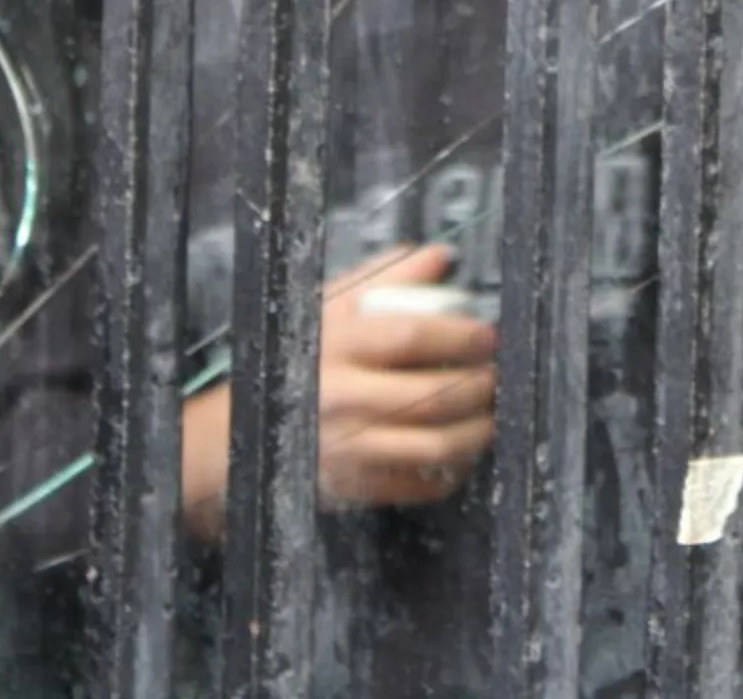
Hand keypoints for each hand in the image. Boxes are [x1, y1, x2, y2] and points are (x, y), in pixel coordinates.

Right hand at [176, 245, 497, 530]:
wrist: (241, 430)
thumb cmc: (297, 360)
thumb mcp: (330, 308)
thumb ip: (386, 278)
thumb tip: (440, 256)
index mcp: (336, 345)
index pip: (411, 336)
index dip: (461, 335)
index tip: (489, 335)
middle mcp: (341, 398)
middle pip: (432, 395)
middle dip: (482, 385)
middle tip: (501, 375)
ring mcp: (350, 448)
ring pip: (435, 445)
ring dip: (478, 431)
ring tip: (493, 414)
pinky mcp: (356, 486)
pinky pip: (421, 484)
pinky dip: (455, 468)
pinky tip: (464, 449)